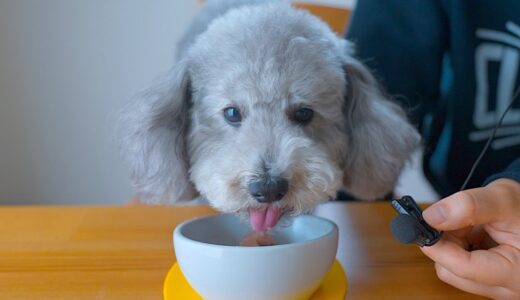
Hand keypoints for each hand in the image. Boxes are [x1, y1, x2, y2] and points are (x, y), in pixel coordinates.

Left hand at [420, 178, 519, 298]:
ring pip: (452, 270)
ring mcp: (498, 288)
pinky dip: (460, 249)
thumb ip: (469, 206)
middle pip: (452, 271)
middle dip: (448, 242)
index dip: (437, 245)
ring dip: (453, 245)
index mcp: (516, 273)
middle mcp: (508, 289)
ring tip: (473, 226)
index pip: (463, 267)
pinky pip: (460, 269)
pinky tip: (475, 235)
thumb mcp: (502, 198)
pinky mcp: (490, 283)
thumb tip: (432, 217)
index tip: (421, 226)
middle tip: (459, 220)